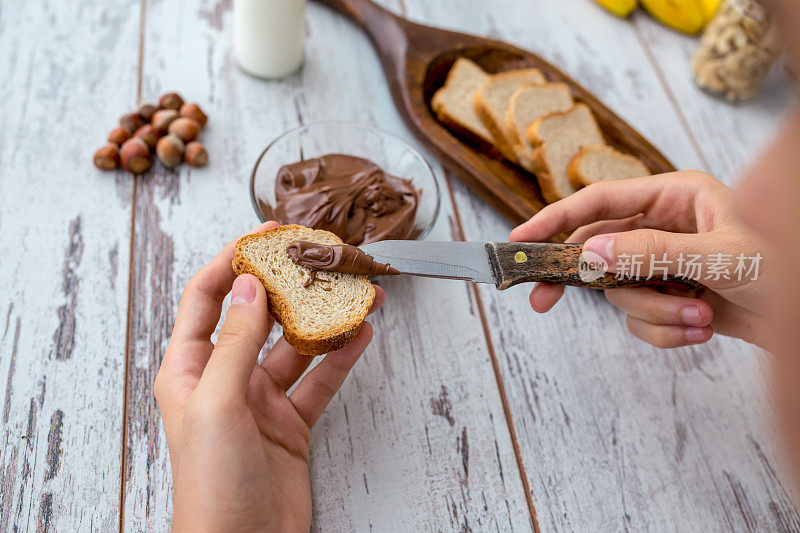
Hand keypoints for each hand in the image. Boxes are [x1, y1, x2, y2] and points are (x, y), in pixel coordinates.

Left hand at [154, 221, 384, 531]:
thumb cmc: (212, 484)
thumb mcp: (218, 403)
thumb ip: (236, 342)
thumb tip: (249, 284)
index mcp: (189, 368)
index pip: (207, 296)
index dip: (234, 259)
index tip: (266, 234)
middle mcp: (224, 378)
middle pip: (259, 316)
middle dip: (290, 286)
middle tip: (321, 258)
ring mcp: (260, 400)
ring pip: (297, 346)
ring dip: (325, 321)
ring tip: (357, 294)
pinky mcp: (290, 423)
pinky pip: (319, 381)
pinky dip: (340, 358)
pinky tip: (360, 335)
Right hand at [510, 171, 773, 348]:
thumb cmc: (785, 269)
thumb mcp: (721, 258)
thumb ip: (653, 254)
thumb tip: (590, 255)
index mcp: (675, 196)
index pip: (600, 201)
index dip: (557, 219)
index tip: (522, 240)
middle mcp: (663, 227)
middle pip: (598, 251)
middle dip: (588, 283)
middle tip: (542, 301)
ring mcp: (663, 264)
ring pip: (621, 292)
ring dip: (654, 314)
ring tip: (697, 318)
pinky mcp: (668, 297)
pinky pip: (640, 319)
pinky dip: (665, 331)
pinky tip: (700, 330)